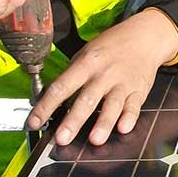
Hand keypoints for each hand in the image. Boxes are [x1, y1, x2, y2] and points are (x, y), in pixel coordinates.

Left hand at [26, 8, 177, 145]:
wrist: (144, 37)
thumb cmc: (110, 47)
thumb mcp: (86, 53)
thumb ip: (71, 76)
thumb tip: (49, 100)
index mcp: (86, 63)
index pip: (61, 86)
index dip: (45, 106)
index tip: (34, 122)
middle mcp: (104, 74)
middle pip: (87, 99)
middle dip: (73, 121)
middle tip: (61, 138)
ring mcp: (123, 83)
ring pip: (112, 105)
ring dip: (103, 123)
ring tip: (95, 139)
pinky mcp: (139, 90)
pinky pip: (134, 106)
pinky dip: (129, 118)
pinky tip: (124, 127)